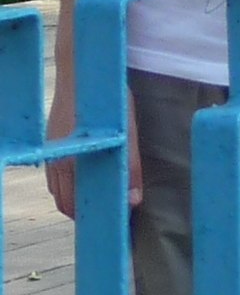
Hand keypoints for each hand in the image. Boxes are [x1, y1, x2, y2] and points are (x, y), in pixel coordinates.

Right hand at [46, 72, 142, 220]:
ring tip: (99, 197)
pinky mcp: (50, 144)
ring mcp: (50, 154)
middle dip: (85, 213)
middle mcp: (57, 164)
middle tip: (110, 212)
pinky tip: (84, 178)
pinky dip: (66, 185)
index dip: (95, 219)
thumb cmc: (106, 100)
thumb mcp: (125, 133)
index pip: (78, 209)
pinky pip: (53, 177)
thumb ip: (129, 168)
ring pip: (58, 191)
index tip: (115, 223)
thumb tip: (133, 201)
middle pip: (65, 205)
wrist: (80, 71)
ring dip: (75, 199)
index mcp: (74, 165)